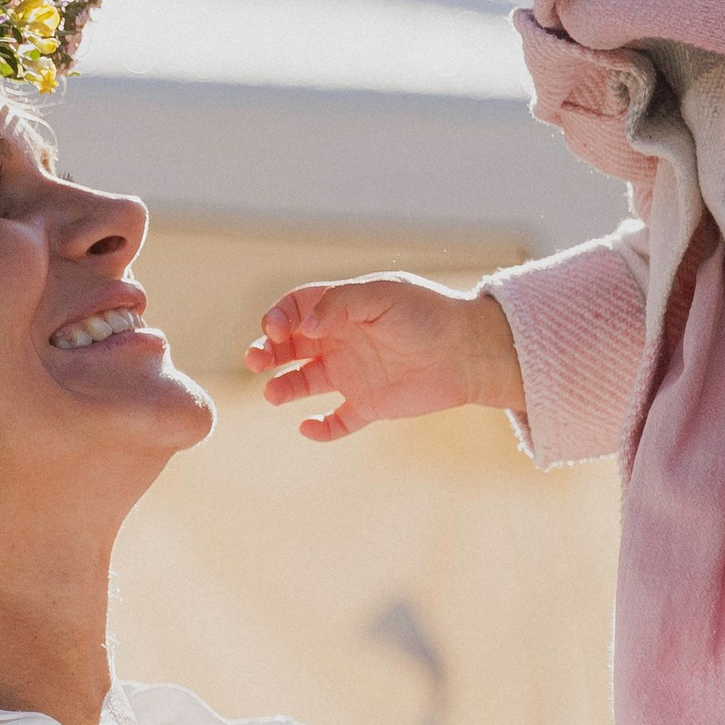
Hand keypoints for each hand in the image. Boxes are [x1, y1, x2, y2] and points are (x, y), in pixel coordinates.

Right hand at [247, 272, 521, 440]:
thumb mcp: (382, 296)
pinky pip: (337, 421)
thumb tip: (303, 325)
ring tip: (273, 394)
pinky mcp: (369, 405)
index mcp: (342, 309)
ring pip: (304, 382)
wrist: (469, 352)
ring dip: (284, 387)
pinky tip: (308, 428)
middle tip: (255, 360)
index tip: (275, 330)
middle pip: (289, 346)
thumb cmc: (428, 314)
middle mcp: (341, 340)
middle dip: (266, 352)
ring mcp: (353, 374)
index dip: (278, 317)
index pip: (295, 309)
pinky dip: (320, 429)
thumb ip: (340, 304)